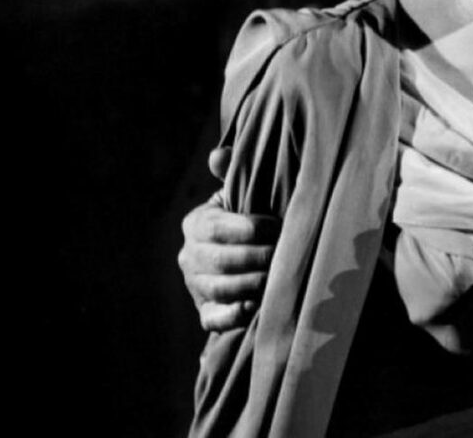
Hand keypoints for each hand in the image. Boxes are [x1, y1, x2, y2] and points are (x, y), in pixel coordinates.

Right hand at [178, 157, 278, 332]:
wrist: (236, 256)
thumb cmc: (244, 218)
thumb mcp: (237, 194)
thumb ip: (232, 175)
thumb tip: (219, 155)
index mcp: (196, 224)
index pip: (217, 228)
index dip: (249, 228)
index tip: (277, 226)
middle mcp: (190, 256)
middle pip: (220, 260)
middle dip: (256, 257)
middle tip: (283, 253)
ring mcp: (195, 285)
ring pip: (220, 288)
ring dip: (251, 283)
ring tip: (277, 276)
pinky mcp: (205, 311)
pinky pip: (214, 318)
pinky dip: (232, 315)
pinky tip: (253, 306)